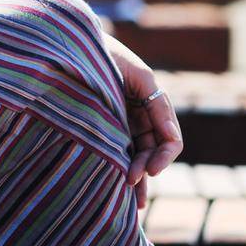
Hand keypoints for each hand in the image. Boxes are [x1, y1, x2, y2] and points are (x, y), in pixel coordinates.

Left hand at [103, 33, 182, 203]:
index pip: (169, 137)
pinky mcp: (103, 125)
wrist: (72, 42)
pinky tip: (122, 191)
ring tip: (133, 203)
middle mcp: (140, 114)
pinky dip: (122, 169)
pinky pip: (118, 151)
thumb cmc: (107, 54)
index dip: (164, 156)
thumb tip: (173, 139)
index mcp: (152, 101)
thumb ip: (157, 104)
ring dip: (137, 177)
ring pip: (137, 156)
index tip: (151, 169)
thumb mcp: (138, 76)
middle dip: (146, 169)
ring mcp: (123, 120)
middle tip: (129, 183)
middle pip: (153, 151)